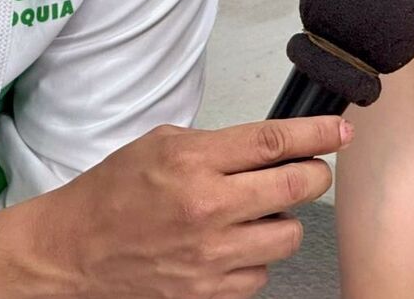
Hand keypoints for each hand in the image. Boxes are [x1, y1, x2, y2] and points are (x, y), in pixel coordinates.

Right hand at [0, 116, 349, 298]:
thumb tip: (268, 146)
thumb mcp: (160, 144)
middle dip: (314, 175)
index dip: (317, 135)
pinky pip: (262, 274)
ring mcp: (212, 256)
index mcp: (193, 163)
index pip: (274, 142)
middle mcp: (208, 209)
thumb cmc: (111, 194)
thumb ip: (215, 145)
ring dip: (281, 220)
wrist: (74, 251)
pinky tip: (231, 245)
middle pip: (296, 189)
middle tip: (310, 170)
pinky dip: (255, 258)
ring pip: (288, 235)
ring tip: (255, 212)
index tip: (339, 132)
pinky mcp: (210, 292)